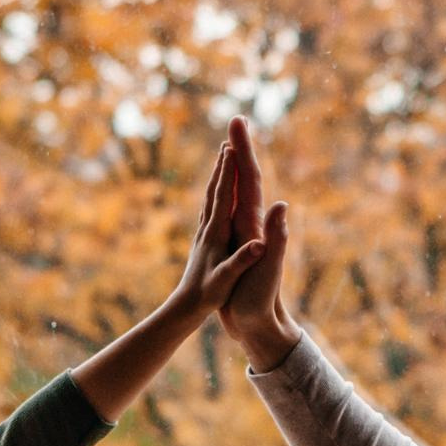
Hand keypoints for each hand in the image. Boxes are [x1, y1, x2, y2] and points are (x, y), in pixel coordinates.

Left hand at [167, 139, 267, 318]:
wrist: (186, 306)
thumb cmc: (208, 295)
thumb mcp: (226, 280)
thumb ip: (242, 261)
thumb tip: (259, 244)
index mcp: (216, 234)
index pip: (223, 196)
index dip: (228, 172)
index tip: (233, 147)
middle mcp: (208, 228)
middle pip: (215, 189)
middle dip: (223, 164)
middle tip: (229, 138)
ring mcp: (205, 232)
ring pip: (212, 196)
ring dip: (219, 174)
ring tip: (223, 155)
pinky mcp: (205, 239)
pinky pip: (211, 208)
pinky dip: (217, 192)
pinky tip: (219, 190)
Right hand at [214, 116, 301, 366]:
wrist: (262, 325)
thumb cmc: (263, 301)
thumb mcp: (268, 270)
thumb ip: (276, 239)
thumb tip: (282, 206)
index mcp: (256, 225)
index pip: (252, 180)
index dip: (245, 151)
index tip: (238, 123)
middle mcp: (253, 225)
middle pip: (248, 178)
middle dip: (241, 148)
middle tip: (236, 118)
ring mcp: (246, 234)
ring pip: (239, 192)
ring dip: (234, 168)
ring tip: (229, 146)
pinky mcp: (237, 245)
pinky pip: (229, 211)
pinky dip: (226, 195)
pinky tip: (223, 193)